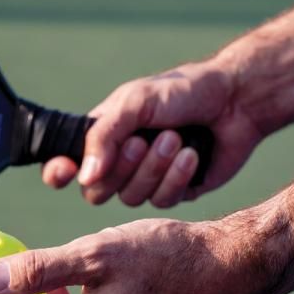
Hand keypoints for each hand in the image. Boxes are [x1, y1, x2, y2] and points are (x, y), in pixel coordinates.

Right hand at [42, 60, 262, 206]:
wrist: (235, 101)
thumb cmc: (181, 92)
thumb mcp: (135, 102)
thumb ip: (103, 136)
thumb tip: (83, 176)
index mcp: (101, 137)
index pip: (64, 164)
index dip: (58, 173)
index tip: (65, 172)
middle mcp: (118, 162)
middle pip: (96, 191)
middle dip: (121, 167)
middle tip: (142, 141)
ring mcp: (145, 180)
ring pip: (130, 198)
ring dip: (153, 168)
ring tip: (175, 138)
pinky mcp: (174, 192)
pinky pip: (162, 201)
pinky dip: (176, 177)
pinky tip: (191, 154)